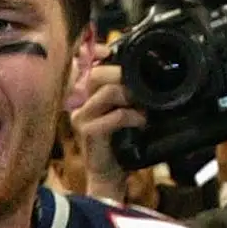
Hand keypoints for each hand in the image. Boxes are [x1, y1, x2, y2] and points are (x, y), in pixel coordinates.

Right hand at [71, 48, 145, 195]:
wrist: (107, 175)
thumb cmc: (118, 144)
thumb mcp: (122, 113)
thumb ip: (125, 95)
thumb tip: (146, 77)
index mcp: (86, 95)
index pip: (91, 67)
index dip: (102, 56)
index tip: (113, 53)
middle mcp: (79, 102)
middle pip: (97, 74)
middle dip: (122, 74)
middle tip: (142, 83)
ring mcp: (81, 117)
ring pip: (107, 92)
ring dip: (131, 96)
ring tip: (143, 106)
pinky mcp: (88, 132)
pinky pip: (115, 116)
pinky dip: (132, 116)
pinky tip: (141, 122)